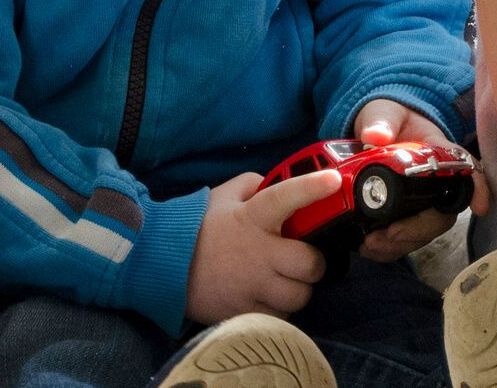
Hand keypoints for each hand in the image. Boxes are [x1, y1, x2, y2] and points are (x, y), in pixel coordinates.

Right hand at [186, 169, 339, 323]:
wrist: (164, 267)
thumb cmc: (200, 229)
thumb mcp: (224, 197)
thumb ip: (255, 185)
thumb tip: (282, 183)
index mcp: (252, 218)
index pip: (285, 197)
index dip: (311, 187)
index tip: (333, 180)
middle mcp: (257, 252)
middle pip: (310, 263)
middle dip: (313, 262)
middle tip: (302, 258)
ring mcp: (252, 286)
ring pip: (300, 295)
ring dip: (297, 288)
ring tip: (283, 280)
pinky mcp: (246, 312)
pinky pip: (282, 316)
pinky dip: (280, 308)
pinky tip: (267, 297)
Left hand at [352, 98, 490, 263]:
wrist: (371, 132)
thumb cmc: (386, 119)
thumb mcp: (382, 113)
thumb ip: (380, 121)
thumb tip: (375, 135)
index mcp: (437, 154)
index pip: (466, 170)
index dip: (477, 189)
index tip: (479, 207)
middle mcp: (435, 184)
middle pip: (442, 213)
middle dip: (420, 229)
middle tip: (391, 233)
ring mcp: (419, 203)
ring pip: (423, 232)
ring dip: (401, 244)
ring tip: (371, 244)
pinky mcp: (401, 217)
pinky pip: (402, 241)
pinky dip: (387, 250)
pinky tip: (368, 249)